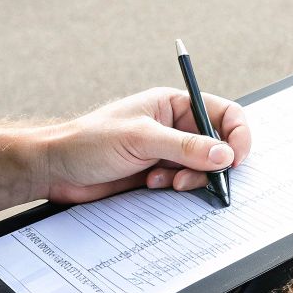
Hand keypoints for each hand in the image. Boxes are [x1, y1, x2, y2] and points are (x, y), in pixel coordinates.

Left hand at [33, 87, 249, 204]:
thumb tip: (224, 154)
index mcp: (173, 105)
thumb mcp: (141, 139)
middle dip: (211, 163)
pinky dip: (175, 187)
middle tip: (196, 177)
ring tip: (164, 181)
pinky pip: (184, 182)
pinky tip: (151, 184)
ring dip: (189, 178)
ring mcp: (167, 152)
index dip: (236, 135)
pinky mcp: (158, 174)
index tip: (236, 159)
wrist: (56, 169)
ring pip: (202, 168)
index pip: (224, 113)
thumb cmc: (89, 141)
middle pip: (217, 144)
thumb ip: (185, 146)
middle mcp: (175, 126)